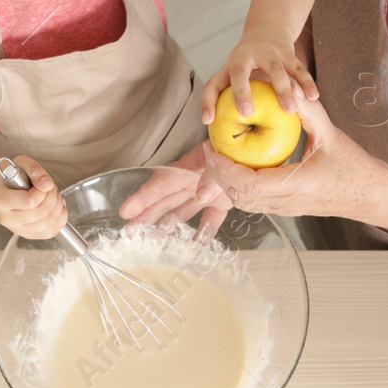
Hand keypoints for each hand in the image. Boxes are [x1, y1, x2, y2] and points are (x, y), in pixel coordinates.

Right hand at [0, 156, 67, 239]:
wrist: (7, 190)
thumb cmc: (14, 176)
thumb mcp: (22, 163)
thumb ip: (35, 170)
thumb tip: (47, 185)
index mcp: (0, 200)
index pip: (29, 201)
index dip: (43, 192)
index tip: (42, 184)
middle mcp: (7, 218)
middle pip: (40, 213)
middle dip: (53, 198)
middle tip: (51, 189)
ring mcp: (17, 230)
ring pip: (48, 224)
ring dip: (58, 207)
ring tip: (54, 197)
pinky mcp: (28, 235)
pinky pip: (51, 232)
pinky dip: (60, 218)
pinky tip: (58, 207)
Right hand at [117, 145, 231, 238]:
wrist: (261, 139)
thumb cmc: (238, 140)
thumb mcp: (224, 152)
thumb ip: (213, 174)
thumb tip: (200, 195)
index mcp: (191, 165)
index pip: (162, 182)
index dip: (143, 196)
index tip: (127, 210)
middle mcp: (194, 179)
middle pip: (165, 200)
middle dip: (146, 216)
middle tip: (129, 233)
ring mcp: (207, 191)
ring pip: (182, 211)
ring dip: (168, 226)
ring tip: (152, 242)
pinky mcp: (223, 200)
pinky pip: (210, 220)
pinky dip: (204, 233)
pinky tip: (196, 248)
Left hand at [200, 23, 318, 123]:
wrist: (267, 30)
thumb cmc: (244, 64)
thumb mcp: (230, 74)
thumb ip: (221, 98)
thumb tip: (211, 128)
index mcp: (229, 65)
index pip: (214, 83)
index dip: (208, 102)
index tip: (208, 121)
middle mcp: (245, 56)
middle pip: (240, 72)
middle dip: (243, 91)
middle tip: (247, 112)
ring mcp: (268, 53)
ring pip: (276, 70)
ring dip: (283, 89)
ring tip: (290, 109)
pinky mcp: (288, 54)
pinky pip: (299, 69)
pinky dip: (306, 82)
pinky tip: (313, 97)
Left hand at [201, 94, 385, 218]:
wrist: (371, 195)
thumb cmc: (355, 167)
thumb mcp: (331, 135)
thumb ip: (308, 110)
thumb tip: (288, 87)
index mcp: (296, 185)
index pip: (248, 183)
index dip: (224, 168)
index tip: (213, 148)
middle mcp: (287, 202)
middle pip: (239, 197)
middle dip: (218, 176)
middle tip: (210, 150)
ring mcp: (286, 210)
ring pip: (245, 204)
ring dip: (227, 184)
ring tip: (220, 159)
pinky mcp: (288, 210)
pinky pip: (256, 204)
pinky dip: (241, 189)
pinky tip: (239, 169)